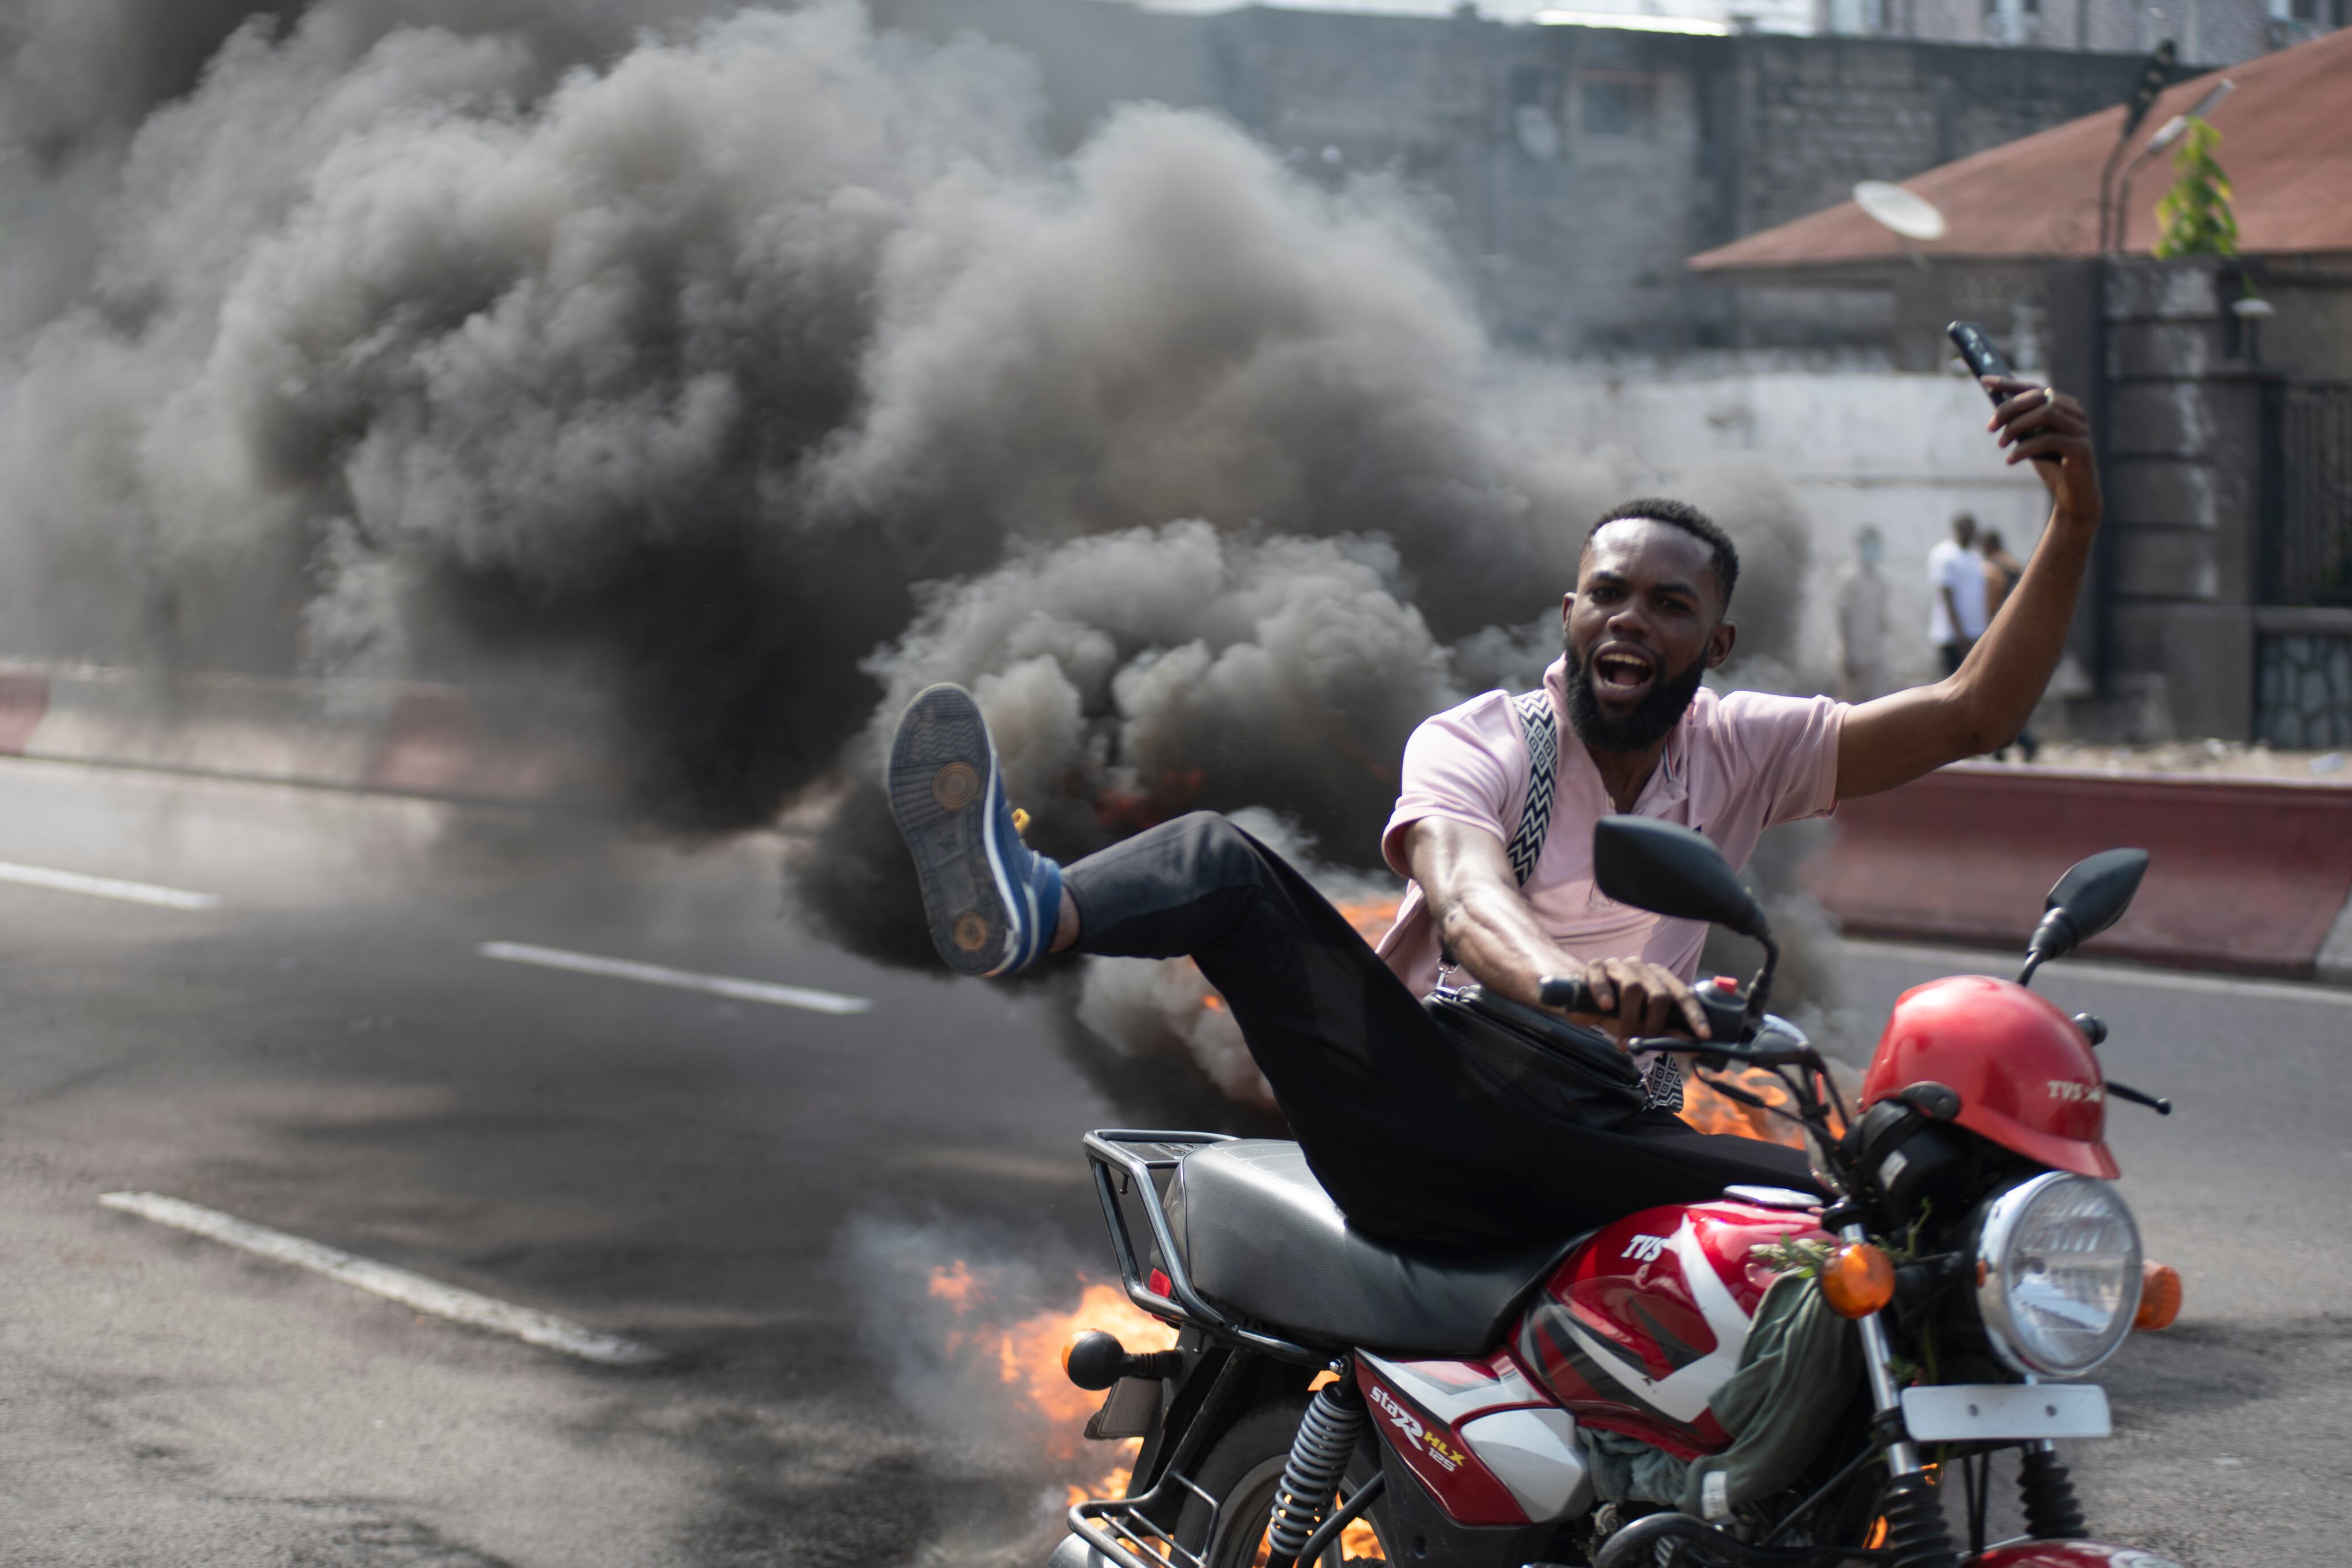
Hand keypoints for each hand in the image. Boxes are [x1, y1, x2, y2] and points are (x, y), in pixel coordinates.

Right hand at [1572, 956, 1710, 1043]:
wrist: (1580, 997)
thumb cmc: (1616, 1013)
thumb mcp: (1642, 1025)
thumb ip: (1666, 1033)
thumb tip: (1693, 1047)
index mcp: (1660, 980)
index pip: (1683, 996)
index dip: (1694, 1016)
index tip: (1703, 1036)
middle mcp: (1643, 969)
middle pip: (1659, 996)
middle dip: (1652, 1025)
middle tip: (1642, 1040)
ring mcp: (1619, 965)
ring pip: (1633, 988)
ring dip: (1628, 1019)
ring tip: (1620, 1034)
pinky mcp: (1595, 966)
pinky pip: (1601, 978)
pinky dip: (1604, 994)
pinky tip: (1606, 1008)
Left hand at [1984, 377, 2100, 521]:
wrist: (2072, 495)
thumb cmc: (2050, 464)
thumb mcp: (2030, 440)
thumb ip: (2020, 423)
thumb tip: (1996, 409)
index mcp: (2063, 406)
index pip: (2035, 388)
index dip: (2009, 382)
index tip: (1985, 380)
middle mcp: (2075, 413)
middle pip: (2039, 397)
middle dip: (2009, 409)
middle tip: (1990, 427)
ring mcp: (2081, 429)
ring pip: (2045, 414)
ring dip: (2016, 427)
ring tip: (2001, 444)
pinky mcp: (2082, 448)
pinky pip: (2050, 439)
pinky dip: (2025, 448)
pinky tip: (2010, 460)